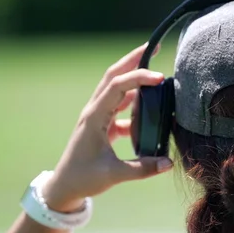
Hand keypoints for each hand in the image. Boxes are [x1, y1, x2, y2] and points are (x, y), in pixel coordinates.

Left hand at [43, 43, 172, 211]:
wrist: (64, 186)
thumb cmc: (84, 179)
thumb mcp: (114, 175)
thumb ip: (143, 169)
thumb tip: (169, 163)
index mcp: (94, 117)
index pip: (117, 87)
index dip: (139, 78)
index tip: (160, 76)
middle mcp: (94, 110)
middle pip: (114, 75)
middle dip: (134, 59)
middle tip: (155, 46)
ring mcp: (98, 115)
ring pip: (117, 87)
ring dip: (135, 75)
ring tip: (156, 70)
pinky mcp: (102, 124)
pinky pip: (121, 105)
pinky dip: (136, 101)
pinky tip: (151, 108)